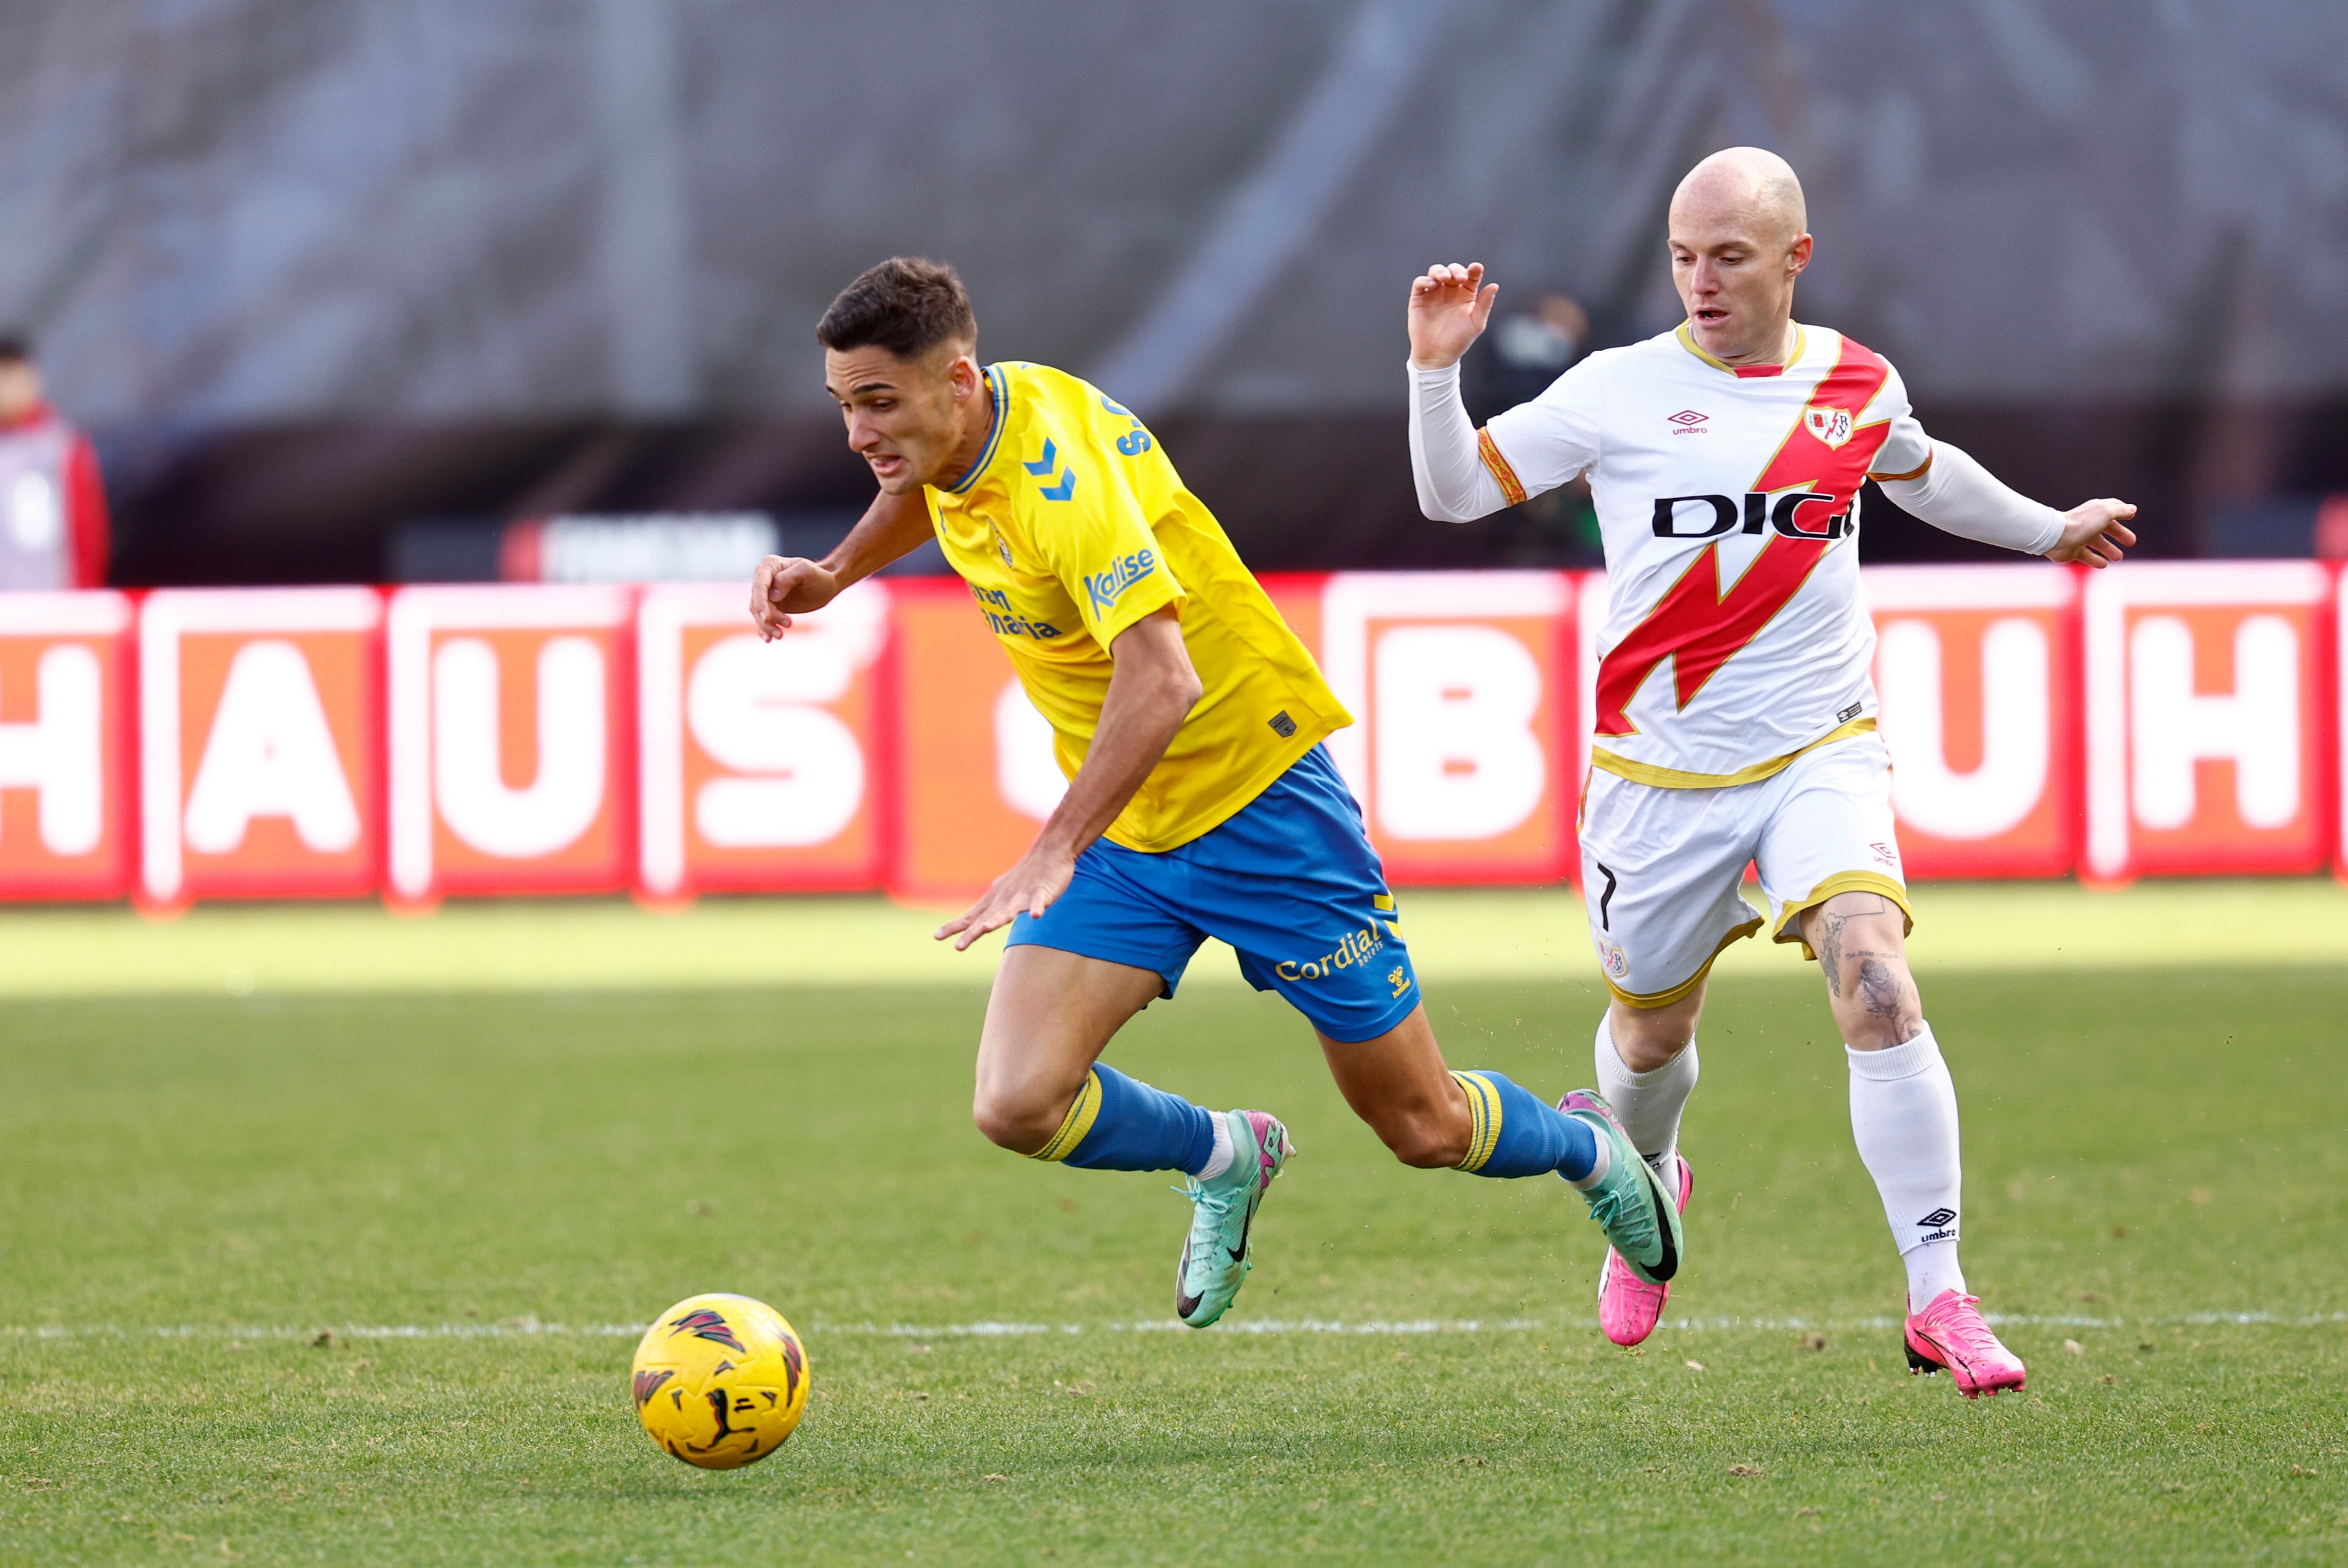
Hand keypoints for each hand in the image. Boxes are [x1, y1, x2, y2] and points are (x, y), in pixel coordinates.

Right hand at [750, 555, 841, 640]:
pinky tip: (769, 639)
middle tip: (788, 624)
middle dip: (767, 617)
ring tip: (780, 635)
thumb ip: (789, 578)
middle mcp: (763, 578)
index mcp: (769, 565)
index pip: (759, 586)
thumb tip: (773, 595)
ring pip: (758, 613)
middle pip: (757, 601)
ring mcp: (766, 593)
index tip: (767, 618)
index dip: (760, 603)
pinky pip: (762, 619)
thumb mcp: (807, 572)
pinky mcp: (770, 606)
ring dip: (767, 626)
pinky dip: (764, 629)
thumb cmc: (819, 576)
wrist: (826, 586)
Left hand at [934, 844, 1076, 951]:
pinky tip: (1036, 915)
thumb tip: (980, 924)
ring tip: (987, 929)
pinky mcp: (1042, 893)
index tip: (936, 936)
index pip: (970, 916)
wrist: (1049, 853)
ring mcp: (1023, 896)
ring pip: (1009, 910)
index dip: (955, 927)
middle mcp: (1004, 899)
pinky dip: (1038, 907)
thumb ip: (993, 911)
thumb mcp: (1004, 894)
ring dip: (998, 920)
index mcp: (994, 901)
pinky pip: (1040, 901)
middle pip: (986, 919)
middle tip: (958, 947)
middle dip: (972, 932)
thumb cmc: (1025, 876)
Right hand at [1408, 262, 1498, 369]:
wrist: (1437, 356)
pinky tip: (1432, 284)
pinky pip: (1420, 283)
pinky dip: (1425, 280)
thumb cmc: (1458, 341)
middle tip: (1461, 278)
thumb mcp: (1476, 323)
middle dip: (1457, 270)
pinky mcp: (1419, 299)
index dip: (1474, 270)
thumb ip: (1485, 304)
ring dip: (1440, 271)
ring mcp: (1434, 294)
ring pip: (1436, 272)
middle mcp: (1450, 292)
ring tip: (1445, 278)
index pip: (1471, 276)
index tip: (1476, 268)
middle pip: (1453, 271)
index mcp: (1466, 295)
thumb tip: (1494, 285)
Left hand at [2045, 499, 2137, 568]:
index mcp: (2095, 511)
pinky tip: (2104, 565)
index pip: (2111, 509)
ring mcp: (2079, 537)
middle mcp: (2088, 523)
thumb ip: (2120, 511)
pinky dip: (2095, 560)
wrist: (2056, 537)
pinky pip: (2086, 556)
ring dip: (2109, 549)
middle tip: (2131, 542)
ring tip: (2119, 557)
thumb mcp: (2106, 512)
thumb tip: (2132, 509)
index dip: (2122, 512)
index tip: (2132, 516)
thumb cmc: (2082, 523)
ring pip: (2097, 543)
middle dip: (2120, 534)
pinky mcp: (2072, 551)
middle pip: (2106, 528)